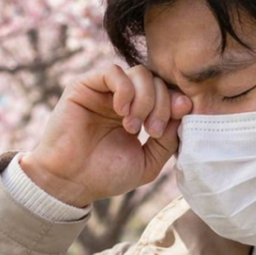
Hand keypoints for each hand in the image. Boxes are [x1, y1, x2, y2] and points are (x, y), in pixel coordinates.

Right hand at [20, 64, 192, 207]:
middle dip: (163, 105)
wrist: (70, 183)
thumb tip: (185, 110)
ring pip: (140, 73)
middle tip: (152, 130)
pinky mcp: (84, 86)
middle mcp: (122, 98)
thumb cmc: (105, 175)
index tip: (174, 123)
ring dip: (145, 99)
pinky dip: (125, 90)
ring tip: (133, 126)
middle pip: (157, 81)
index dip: (176, 103)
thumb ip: (169, 139)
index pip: (167, 93)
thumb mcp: (148, 162)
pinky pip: (113, 72)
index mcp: (138, 113)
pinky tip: (121, 112)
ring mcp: (104, 91)